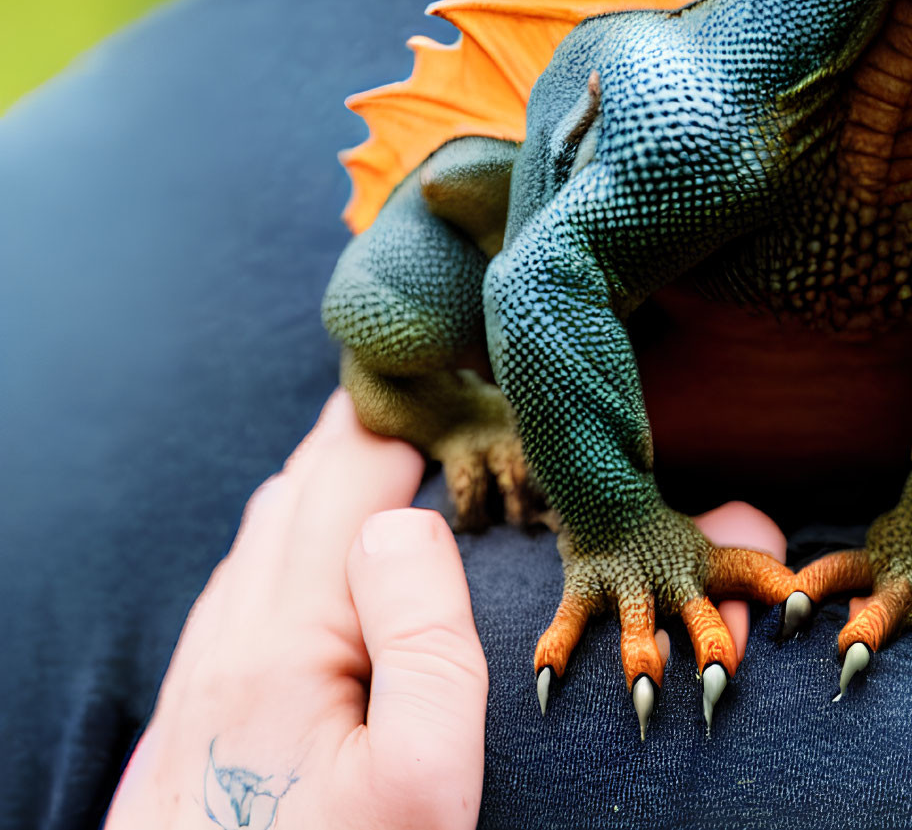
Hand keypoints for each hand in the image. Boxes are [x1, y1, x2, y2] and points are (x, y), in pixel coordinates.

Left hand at [105, 391, 487, 829]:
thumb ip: (425, 635)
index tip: (465, 381)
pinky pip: (243, 591)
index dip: (408, 412)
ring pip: (265, 536)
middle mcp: (228, 639)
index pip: (347, 469)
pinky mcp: (192, 723)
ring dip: (329, 485)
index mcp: (283, 635)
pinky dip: (296, 543)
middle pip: (300, 488)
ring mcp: (201, 680)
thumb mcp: (423, 785)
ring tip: (396, 464)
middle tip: (442, 407)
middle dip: (371, 433)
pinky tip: (326, 564)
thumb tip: (406, 521)